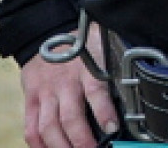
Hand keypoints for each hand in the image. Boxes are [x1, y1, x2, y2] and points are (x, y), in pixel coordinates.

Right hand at [20, 23, 118, 147]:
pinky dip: (38, 145)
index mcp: (86, 69)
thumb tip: (136, 79)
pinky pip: (31, 127)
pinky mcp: (31, 100)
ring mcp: (45, 93)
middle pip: (70, 117)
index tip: (112, 129)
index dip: (104, 112)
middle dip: (81, 141)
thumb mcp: (102, 46)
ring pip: (48, 127)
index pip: (96, 92)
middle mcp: (65, 82)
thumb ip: (115, 64)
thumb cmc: (82, 44)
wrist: (47, 32)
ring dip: (61, 146)